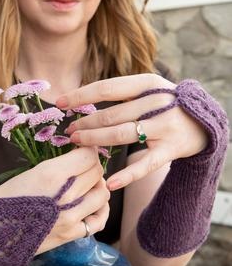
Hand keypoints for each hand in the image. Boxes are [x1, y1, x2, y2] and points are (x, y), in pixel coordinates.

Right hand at [0, 147, 109, 251]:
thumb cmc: (4, 199)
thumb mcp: (29, 173)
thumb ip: (57, 167)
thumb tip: (78, 161)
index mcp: (52, 174)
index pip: (88, 156)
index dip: (87, 151)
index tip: (82, 150)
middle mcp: (66, 194)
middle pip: (96, 172)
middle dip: (92, 166)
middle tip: (83, 166)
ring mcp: (71, 216)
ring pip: (101, 193)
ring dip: (97, 186)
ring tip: (87, 184)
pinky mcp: (71, 234)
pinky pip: (99, 220)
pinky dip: (100, 210)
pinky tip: (93, 205)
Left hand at [56, 73, 207, 190]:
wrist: (204, 122)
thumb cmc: (165, 104)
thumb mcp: (149, 89)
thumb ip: (121, 93)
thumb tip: (81, 98)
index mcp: (148, 83)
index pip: (107, 88)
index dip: (81, 96)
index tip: (61, 103)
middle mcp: (157, 103)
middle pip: (111, 115)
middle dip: (85, 124)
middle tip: (69, 131)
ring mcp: (165, 127)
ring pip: (121, 136)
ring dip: (95, 141)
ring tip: (77, 143)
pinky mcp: (171, 150)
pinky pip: (145, 164)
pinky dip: (127, 175)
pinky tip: (109, 182)